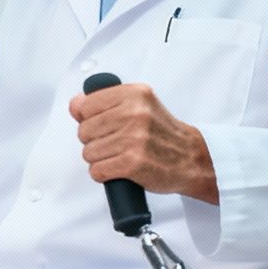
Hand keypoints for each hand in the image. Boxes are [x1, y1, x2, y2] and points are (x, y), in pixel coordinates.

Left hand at [68, 82, 217, 201]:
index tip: (101, 125)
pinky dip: (104, 173)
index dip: (88, 119)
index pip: (85, 105)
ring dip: (99, 159)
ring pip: (89, 152)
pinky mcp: (132, 163)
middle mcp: (134, 114)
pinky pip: (97, 170)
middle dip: (94, 141)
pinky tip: (118, 169)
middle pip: (84, 130)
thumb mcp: (141, 105)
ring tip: (118, 156)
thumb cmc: (163, 133)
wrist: (192, 158)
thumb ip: (108, 102)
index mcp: (135, 94)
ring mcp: (134, 139)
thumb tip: (75, 105)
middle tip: (114, 143)